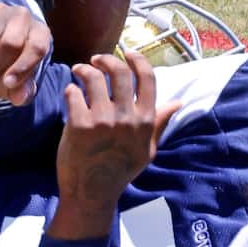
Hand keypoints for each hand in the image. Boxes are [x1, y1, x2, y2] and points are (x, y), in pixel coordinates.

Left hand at [52, 49, 167, 237]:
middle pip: (119, 72)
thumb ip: (159, 123)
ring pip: (93, 78)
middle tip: (96, 60)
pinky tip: (70, 94)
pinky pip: (73, 94)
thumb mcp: (147, 149)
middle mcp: (126, 118)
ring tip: (78, 71)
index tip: (128, 53)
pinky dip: (70, 90)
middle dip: (106, 59)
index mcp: (145, 121)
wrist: (92, 194)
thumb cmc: (120, 171)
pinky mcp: (79, 126)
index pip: (147, 79)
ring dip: (83, 70)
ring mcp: (102, 121)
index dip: (138, 60)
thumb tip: (177, 103)